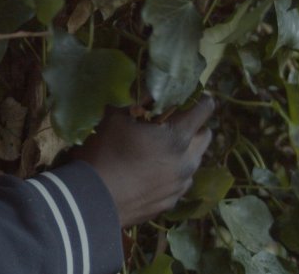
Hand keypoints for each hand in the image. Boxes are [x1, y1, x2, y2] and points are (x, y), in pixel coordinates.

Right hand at [70, 97, 214, 227]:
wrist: (93, 201)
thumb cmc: (104, 154)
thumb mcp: (114, 119)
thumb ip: (134, 105)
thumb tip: (143, 98)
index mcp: (177, 136)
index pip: (204, 109)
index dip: (199, 99)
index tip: (190, 97)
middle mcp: (187, 161)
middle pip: (205, 136)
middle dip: (193, 127)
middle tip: (171, 125)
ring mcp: (181, 185)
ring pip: (194, 161)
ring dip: (183, 152)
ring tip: (158, 152)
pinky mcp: (171, 202)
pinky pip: (180, 182)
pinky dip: (171, 173)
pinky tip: (149, 174)